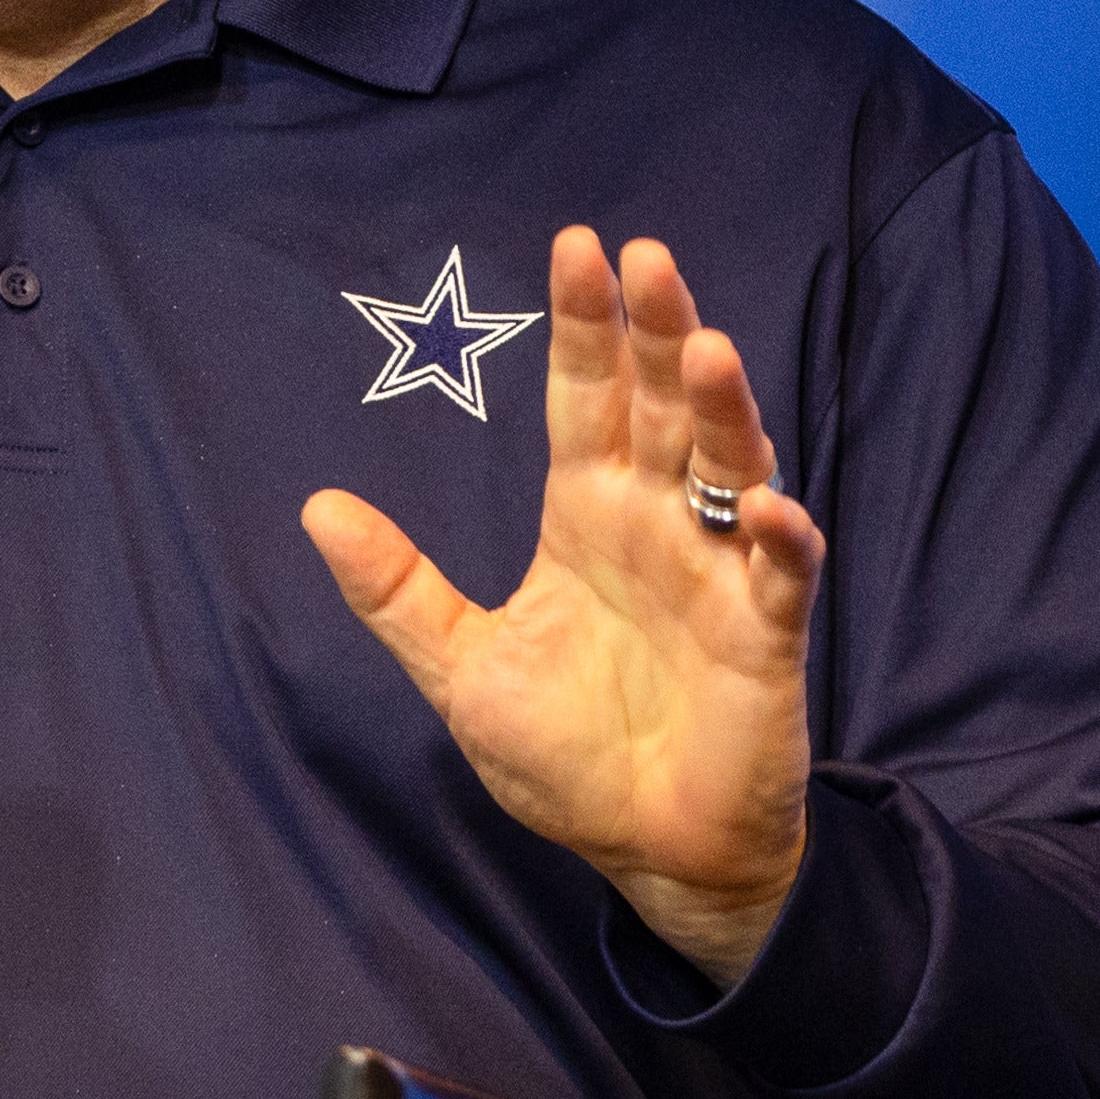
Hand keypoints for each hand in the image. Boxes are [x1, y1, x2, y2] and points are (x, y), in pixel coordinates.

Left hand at [303, 226, 821, 980]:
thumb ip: (399, 592)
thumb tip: (317, 506)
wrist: (649, 851)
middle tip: (645, 258)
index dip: (582, 329)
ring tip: (706, 348)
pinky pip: (782, 576)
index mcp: (588, 519)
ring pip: (730, 467)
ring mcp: (720, 574)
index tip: (576, 247)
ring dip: (723, 411)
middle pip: (663, 408)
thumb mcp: (463, 670)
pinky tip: (763, 508)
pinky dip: (780, 539)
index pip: (586, 402)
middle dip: (656, 332)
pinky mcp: (766, 637)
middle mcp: (659, 526)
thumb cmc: (569, 758)